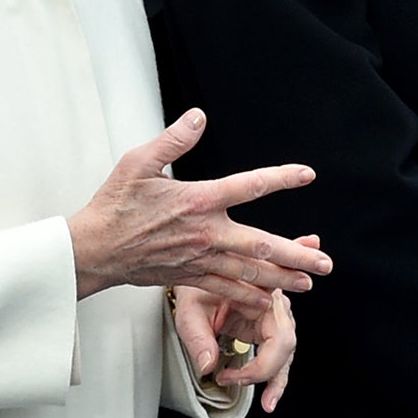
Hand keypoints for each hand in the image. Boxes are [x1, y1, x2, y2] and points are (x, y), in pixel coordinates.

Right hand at [68, 108, 333, 303]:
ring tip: (309, 282)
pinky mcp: (189, 277)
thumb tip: (198, 116)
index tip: (307, 175)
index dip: (281, 179)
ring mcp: (199, 259)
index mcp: (197, 200)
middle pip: (260, 244)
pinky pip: (226, 290)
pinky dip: (250, 296)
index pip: (249, 186)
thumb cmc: (115, 205)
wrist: (93, 250)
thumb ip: (172, 139)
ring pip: (248, 272)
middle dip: (295, 254)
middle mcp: (205, 233)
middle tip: (325, 263)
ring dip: (281, 278)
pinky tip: (269, 301)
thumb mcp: (138, 162)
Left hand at [173, 283, 303, 407]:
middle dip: (271, 375)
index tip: (229, 376)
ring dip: (277, 377)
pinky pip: (277, 348)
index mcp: (265, 293)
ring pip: (286, 349)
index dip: (259, 366)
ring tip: (268, 402)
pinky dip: (274, 370)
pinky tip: (272, 391)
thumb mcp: (190, 309)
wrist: (197, 266)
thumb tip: (207, 366)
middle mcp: (275, 301)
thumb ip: (199, 338)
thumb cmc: (196, 282)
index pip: (280, 338)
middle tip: (238, 385)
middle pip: (287, 345)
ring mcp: (274, 311)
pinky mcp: (267, 321)